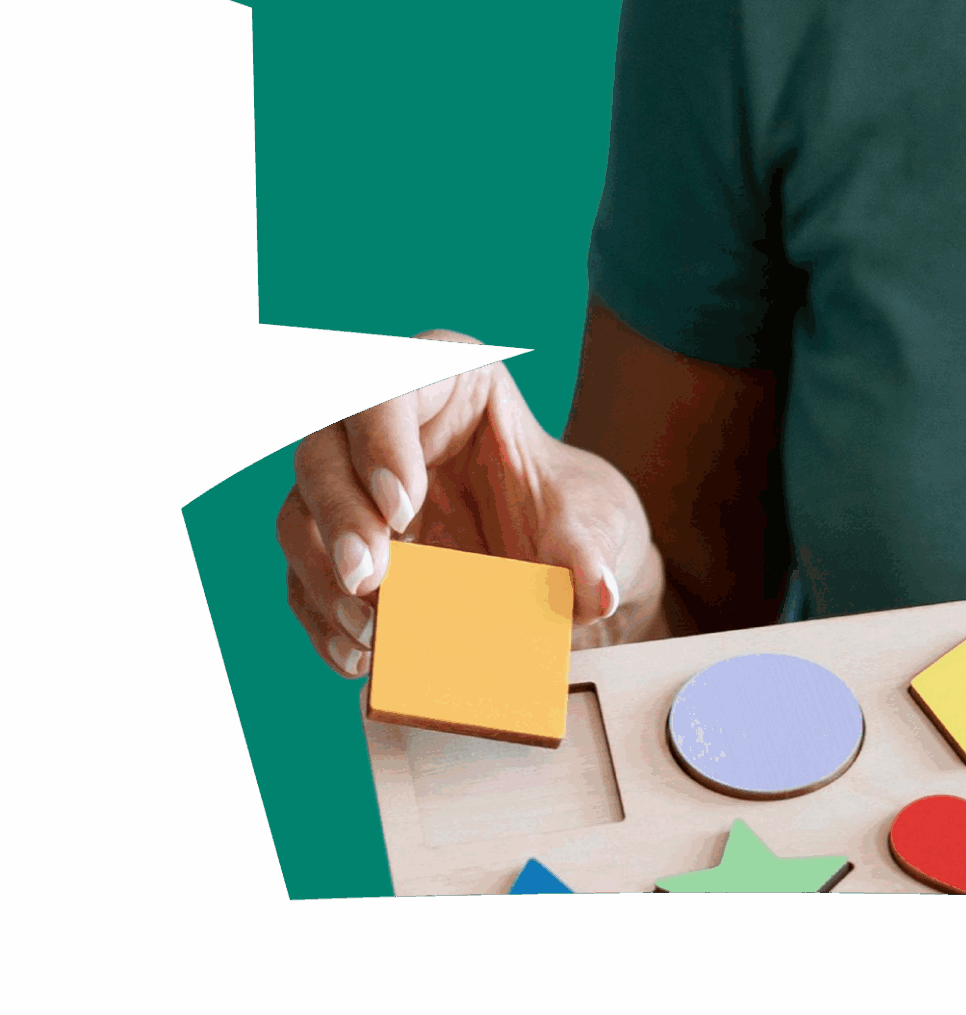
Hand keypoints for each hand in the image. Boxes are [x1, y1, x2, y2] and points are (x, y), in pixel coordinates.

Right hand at [274, 330, 657, 679]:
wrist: (562, 566)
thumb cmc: (574, 514)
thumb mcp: (595, 522)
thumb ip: (588, 548)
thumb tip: (596, 592)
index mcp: (453, 380)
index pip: (391, 384)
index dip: (382, 440)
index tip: (404, 508)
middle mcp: (389, 425)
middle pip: (324, 449)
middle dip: (338, 516)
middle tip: (368, 578)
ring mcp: (353, 487)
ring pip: (299, 513)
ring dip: (323, 574)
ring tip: (372, 628)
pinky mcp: (339, 548)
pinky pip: (306, 577)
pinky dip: (324, 618)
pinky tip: (359, 655)